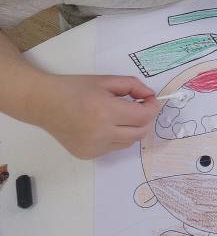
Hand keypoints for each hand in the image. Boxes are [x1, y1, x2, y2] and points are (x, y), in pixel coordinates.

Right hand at [31, 74, 159, 158]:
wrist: (44, 103)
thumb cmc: (75, 88)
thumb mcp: (106, 80)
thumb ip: (132, 86)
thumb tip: (150, 97)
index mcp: (105, 111)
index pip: (143, 117)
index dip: (152, 107)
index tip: (150, 100)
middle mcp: (101, 133)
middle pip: (140, 133)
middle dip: (145, 119)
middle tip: (140, 107)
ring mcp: (94, 148)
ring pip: (128, 143)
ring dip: (131, 129)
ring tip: (119, 115)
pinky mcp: (87, 155)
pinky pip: (113, 148)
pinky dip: (116, 137)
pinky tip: (104, 125)